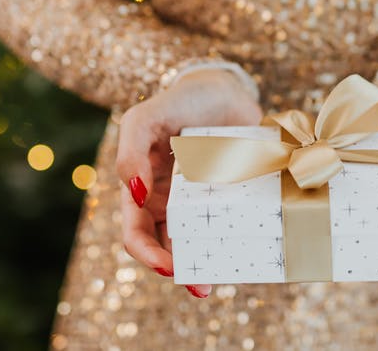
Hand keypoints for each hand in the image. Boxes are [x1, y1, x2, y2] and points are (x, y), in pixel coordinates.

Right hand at [116, 68, 261, 298]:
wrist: (224, 89)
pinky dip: (233, 242)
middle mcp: (170, 204)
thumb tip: (134, 193)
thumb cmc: (177, 102)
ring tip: (220, 280)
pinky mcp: (232, 199)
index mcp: (143, 192)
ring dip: (206, 264)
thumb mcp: (144, 119)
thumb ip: (131, 151)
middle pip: (168, 249)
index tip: (168, 266)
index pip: (136, 234)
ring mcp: (202, 204)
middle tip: (200, 287)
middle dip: (180, 271)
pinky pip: (230, 227)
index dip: (146, 254)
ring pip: (199, 244)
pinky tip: (246, 254)